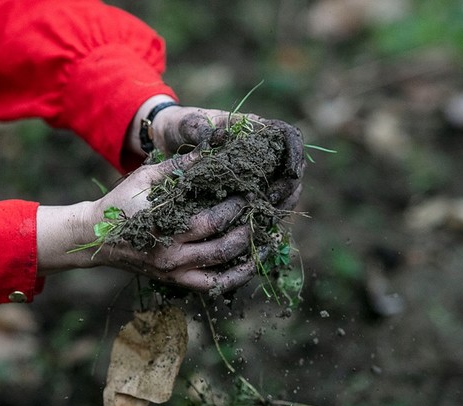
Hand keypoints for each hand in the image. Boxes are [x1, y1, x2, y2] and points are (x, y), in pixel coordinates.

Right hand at [36, 150, 255, 292]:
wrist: (95, 238)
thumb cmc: (121, 203)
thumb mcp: (146, 178)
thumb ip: (178, 166)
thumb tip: (211, 149)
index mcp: (166, 229)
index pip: (212, 222)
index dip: (236, 209)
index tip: (252, 194)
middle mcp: (172, 257)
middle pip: (223, 249)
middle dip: (248, 231)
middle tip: (264, 215)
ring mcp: (175, 274)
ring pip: (221, 273)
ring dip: (248, 258)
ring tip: (268, 241)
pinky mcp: (176, 282)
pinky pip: (211, 286)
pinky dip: (233, 278)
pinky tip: (250, 266)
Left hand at [135, 98, 304, 211]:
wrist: (166, 138)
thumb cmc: (180, 125)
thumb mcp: (188, 124)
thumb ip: (202, 129)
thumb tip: (216, 138)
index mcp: (255, 128)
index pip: (289, 137)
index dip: (296, 154)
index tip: (292, 172)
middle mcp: (261, 150)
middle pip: (291, 168)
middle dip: (287, 186)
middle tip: (269, 200)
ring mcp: (256, 171)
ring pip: (283, 189)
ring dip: (281, 204)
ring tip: (267, 216)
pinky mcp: (246, 189)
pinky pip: (265, 203)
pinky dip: (266, 214)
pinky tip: (259, 225)